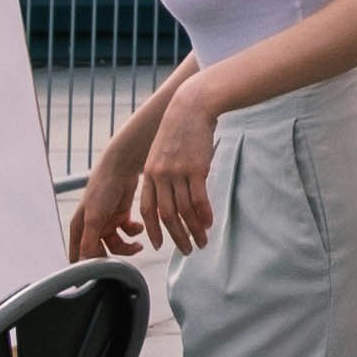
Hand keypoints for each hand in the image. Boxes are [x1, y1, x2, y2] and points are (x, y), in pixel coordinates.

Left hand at [130, 76, 222, 251]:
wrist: (191, 106)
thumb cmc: (179, 128)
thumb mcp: (162, 152)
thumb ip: (163, 173)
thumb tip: (172, 195)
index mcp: (150, 174)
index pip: (147, 209)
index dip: (153, 229)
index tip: (158, 245)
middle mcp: (160, 176)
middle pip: (166, 215)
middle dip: (176, 236)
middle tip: (186, 250)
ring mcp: (177, 172)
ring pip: (183, 210)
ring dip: (193, 229)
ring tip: (201, 241)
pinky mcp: (196, 168)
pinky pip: (199, 198)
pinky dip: (204, 214)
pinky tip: (209, 223)